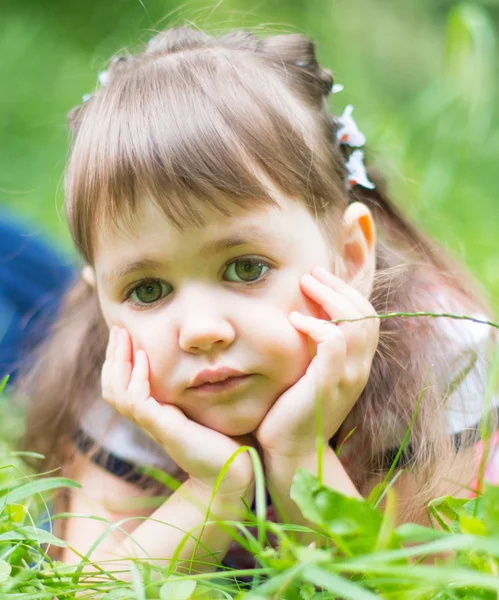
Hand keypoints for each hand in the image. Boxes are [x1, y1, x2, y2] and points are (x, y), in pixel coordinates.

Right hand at [101, 327, 254, 495]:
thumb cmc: (228, 438)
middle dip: (113, 355)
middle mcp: (150, 418)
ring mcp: (154, 425)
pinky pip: (137, 402)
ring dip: (118, 362)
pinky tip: (144, 359)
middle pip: (113, 385)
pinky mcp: (164, 430)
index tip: (127, 332)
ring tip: (124, 336)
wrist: (235, 473)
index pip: (124, 383)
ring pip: (117, 393)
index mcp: (157, 412)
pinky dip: (137, 379)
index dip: (120, 359)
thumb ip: (201, 386)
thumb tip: (209, 358)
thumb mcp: (208, 404)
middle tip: (119, 328)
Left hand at [255, 265, 378, 459]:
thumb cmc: (293, 412)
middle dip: (339, 287)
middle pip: (364, 314)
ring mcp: (347, 377)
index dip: (347, 292)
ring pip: (354, 323)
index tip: (321, 278)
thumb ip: (315, 350)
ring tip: (306, 284)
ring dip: (329, 297)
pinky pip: (333, 343)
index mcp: (357, 364)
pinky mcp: (328, 384)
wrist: (292, 453)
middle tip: (312, 273)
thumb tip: (301, 317)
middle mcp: (359, 369)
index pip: (367, 317)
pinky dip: (316, 325)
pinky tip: (295, 319)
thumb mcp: (309, 375)